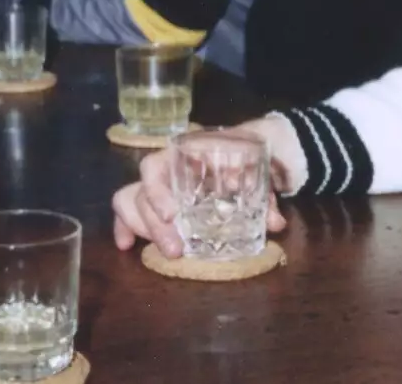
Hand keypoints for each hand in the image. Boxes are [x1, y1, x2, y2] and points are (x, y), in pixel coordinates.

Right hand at [112, 119, 299, 256]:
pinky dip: (126, 227)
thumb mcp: (259, 169)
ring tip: (168, 253)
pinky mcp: (162, 203)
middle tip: (176, 250)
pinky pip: (134, 211)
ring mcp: (162, 186)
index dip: (157, 192)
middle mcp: (167, 169)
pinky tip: (126, 245)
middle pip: (142, 194)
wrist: (258, 147)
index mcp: (186, 154)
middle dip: (154, 225)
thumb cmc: (250, 154)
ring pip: (132, 202)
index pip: (155, 167)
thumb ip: (265, 194)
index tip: (172, 216)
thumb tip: (274, 222)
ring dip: (144, 229)